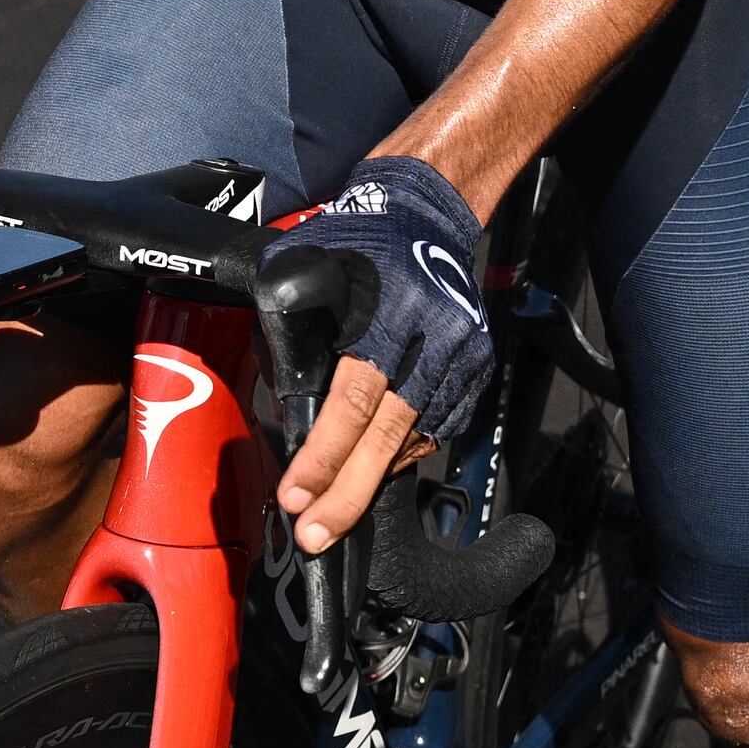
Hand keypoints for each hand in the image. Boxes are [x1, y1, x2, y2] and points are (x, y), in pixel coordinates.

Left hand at [268, 159, 490, 554]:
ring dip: (373, 483)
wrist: (430, 211)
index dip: (323, 455)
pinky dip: (404, 455)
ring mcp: (463, 357)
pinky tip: (371, 474)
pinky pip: (438, 428)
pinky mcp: (478, 369)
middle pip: (389, 434)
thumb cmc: (360, 236)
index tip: (294, 497)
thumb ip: (291, 323)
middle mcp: (435, 338)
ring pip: (416, 439)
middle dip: (347, 495)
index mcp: (392, 310)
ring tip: (333, 517)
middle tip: (313, 537)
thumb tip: (271, 390)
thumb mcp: (310, 262)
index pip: (354, 400)